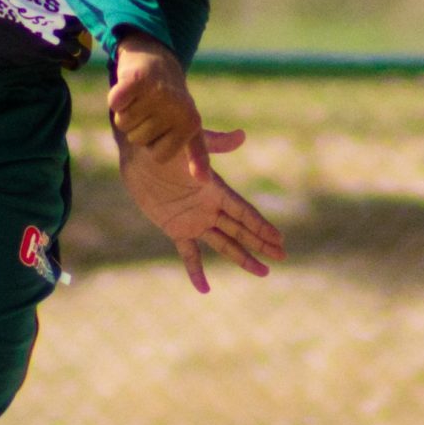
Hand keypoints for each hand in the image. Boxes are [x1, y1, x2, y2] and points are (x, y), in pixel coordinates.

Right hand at [106, 36, 200, 167]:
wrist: (157, 60)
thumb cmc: (173, 102)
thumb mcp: (192, 127)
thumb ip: (200, 154)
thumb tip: (205, 181)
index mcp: (191, 123)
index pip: (158, 156)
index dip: (154, 145)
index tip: (163, 127)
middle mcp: (177, 108)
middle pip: (138, 140)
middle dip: (139, 127)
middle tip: (151, 108)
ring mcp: (159, 92)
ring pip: (123, 122)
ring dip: (126, 112)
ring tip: (140, 98)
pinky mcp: (138, 79)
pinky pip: (116, 103)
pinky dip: (117, 97)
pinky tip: (128, 88)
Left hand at [116, 125, 285, 294]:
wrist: (142, 147)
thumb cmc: (169, 139)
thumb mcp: (193, 141)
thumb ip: (216, 143)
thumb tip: (242, 136)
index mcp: (216, 190)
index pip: (244, 212)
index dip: (261, 226)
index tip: (279, 239)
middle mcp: (210, 208)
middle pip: (240, 230)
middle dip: (261, 244)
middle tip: (281, 256)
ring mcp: (194, 220)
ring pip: (224, 244)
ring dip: (242, 258)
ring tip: (262, 272)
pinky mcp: (176, 228)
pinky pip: (189, 254)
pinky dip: (196, 271)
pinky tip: (204, 288)